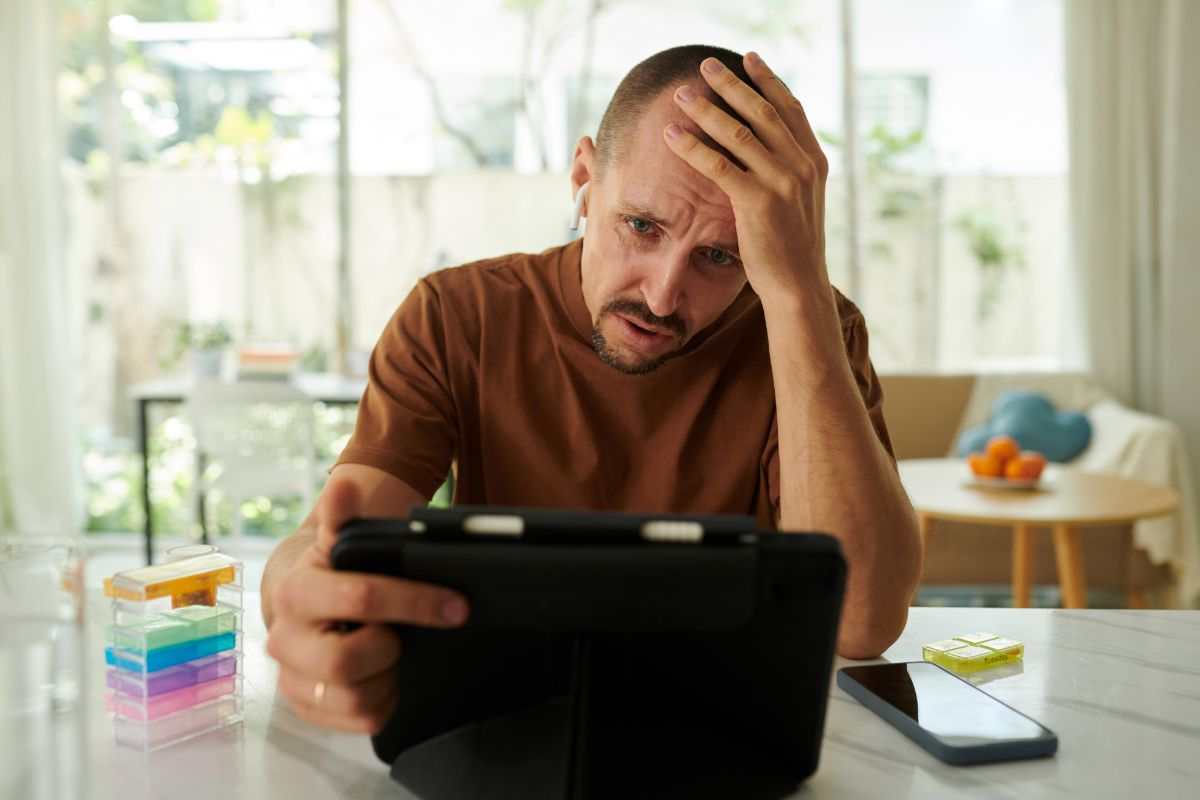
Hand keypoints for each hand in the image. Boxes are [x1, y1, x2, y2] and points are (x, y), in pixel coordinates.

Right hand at [265, 477, 469, 732]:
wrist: (299, 599)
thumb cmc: (331, 567)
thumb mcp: (337, 540)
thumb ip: (342, 516)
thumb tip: (344, 485)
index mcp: (296, 592)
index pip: (362, 598)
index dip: (416, 602)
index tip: (457, 605)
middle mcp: (284, 640)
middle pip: (347, 661)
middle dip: (391, 647)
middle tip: (407, 635)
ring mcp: (294, 679)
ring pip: (356, 698)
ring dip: (388, 676)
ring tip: (395, 652)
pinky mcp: (308, 708)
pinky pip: (359, 720)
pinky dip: (384, 700)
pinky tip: (386, 675)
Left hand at [664, 53, 830, 304]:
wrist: (798, 285)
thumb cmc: (791, 248)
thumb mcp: (799, 201)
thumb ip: (787, 171)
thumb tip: (764, 148)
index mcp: (814, 161)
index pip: (790, 109)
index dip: (768, 81)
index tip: (748, 58)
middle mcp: (801, 165)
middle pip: (762, 111)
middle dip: (731, 85)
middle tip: (705, 66)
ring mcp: (782, 182)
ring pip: (738, 133)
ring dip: (706, 109)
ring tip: (682, 93)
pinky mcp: (758, 201)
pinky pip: (718, 165)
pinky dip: (692, 147)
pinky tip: (671, 135)